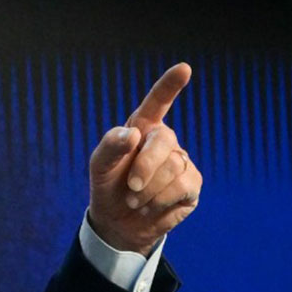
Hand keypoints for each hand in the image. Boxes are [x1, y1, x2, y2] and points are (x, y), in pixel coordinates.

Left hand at [87, 62, 201, 254]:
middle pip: (164, 141)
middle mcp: (165, 141)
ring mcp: (182, 162)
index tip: (184, 69)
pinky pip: (183, 186)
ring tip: (135, 200)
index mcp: (143, 127)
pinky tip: (150, 207)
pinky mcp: (192, 185)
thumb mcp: (100, 166)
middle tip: (131, 187)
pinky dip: (161, 200)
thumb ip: (111, 146)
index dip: (170, 85)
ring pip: (173, 167)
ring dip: (149, 190)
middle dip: (146, 166)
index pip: (158, 102)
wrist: (119, 223)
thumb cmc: (109, 186)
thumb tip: (134, 135)